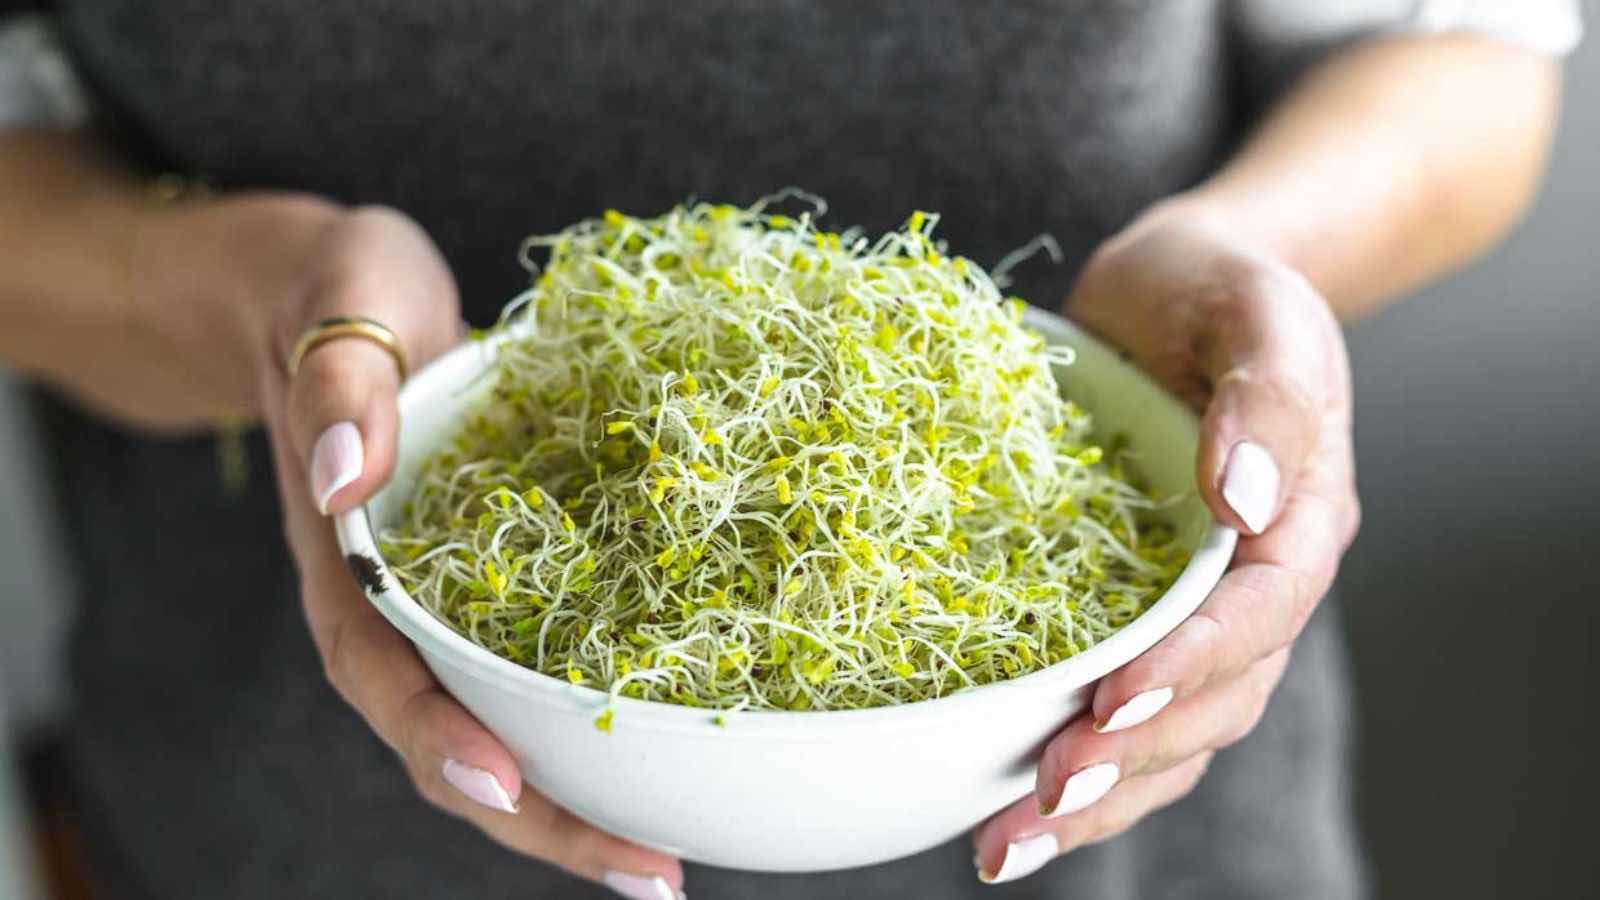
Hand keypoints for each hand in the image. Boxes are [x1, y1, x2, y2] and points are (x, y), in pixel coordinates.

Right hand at [145, 196, 686, 898]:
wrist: (329, 291)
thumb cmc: (334, 289)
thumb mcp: (342, 302)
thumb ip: (338, 380)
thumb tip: (344, 473)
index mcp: (348, 555)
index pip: (382, 670)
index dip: (437, 736)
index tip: (507, 788)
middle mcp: (395, 601)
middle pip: (450, 736)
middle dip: (539, 818)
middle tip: (645, 875)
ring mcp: (444, 600)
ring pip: (497, 724)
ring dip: (574, 801)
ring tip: (663, 861)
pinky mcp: (495, 580)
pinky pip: (535, 670)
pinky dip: (588, 726)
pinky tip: (663, 760)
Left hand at [971, 202, 1360, 882]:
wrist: (1174, 292)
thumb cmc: (1213, 288)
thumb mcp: (1251, 307)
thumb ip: (1265, 393)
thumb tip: (1244, 499)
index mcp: (1298, 520)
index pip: (1255, 615)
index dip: (1188, 664)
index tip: (1108, 699)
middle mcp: (1254, 585)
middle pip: (1214, 701)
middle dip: (1130, 757)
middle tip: (1039, 799)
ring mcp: (1199, 611)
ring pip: (1172, 731)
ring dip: (1097, 794)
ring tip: (1004, 844)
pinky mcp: (1139, 616)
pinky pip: (1125, 711)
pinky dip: (1081, 766)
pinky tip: (1004, 807)